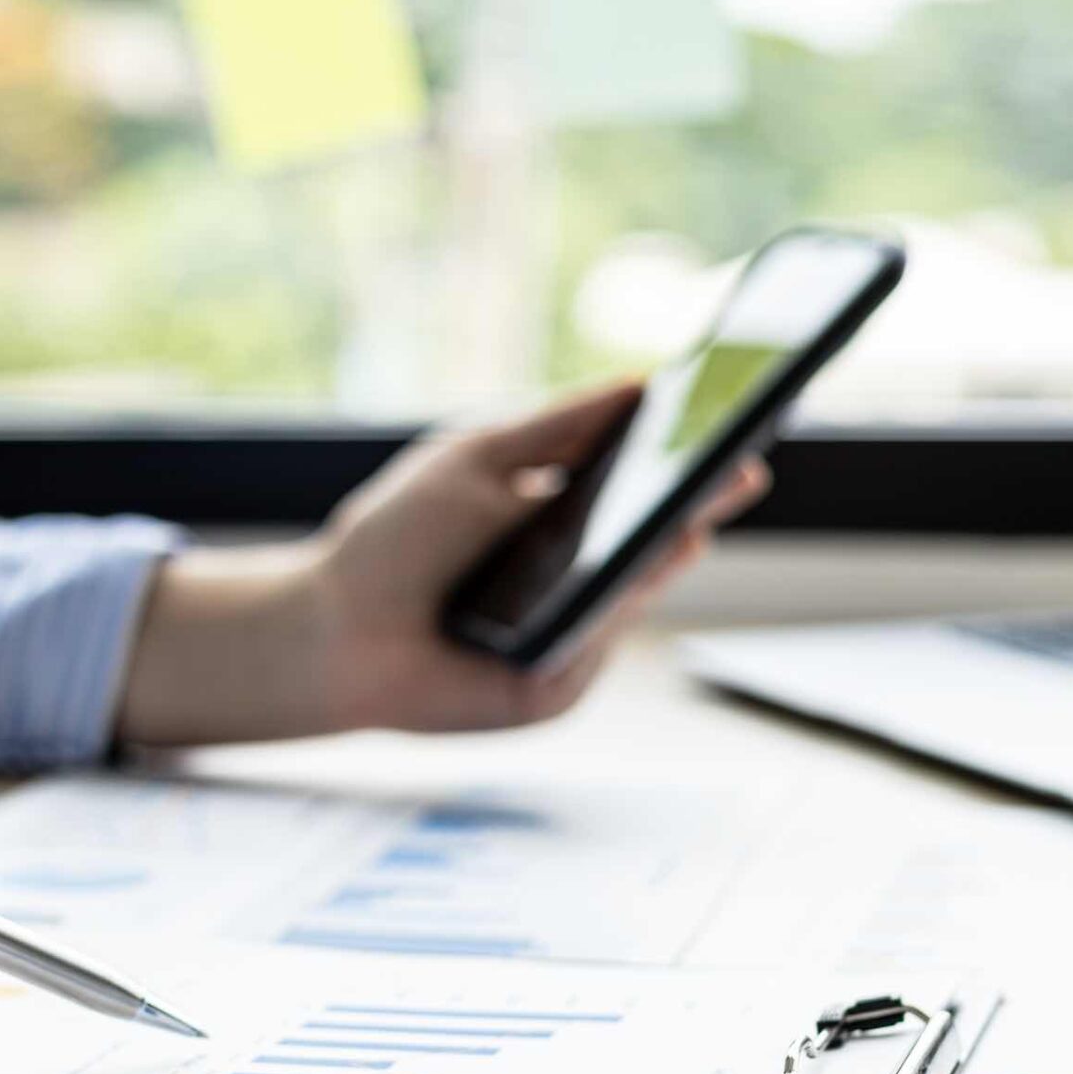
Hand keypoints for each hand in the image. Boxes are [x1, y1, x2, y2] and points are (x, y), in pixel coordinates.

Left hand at [117, 383, 769, 744]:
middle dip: (700, 507)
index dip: (691, 461)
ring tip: (687, 520)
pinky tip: (606, 587)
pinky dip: (596, 620)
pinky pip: (592, 650)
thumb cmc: (396, 540)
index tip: (734, 423)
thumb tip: (643, 383)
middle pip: (657, 543)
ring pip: (632, 598)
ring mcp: (572, 638)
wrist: (331, 628)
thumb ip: (558, 427)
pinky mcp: (551, 691)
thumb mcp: (476, 461)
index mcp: (566, 519)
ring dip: (659, 562)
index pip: (644, 486)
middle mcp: (579, 579)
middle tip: (742, 472)